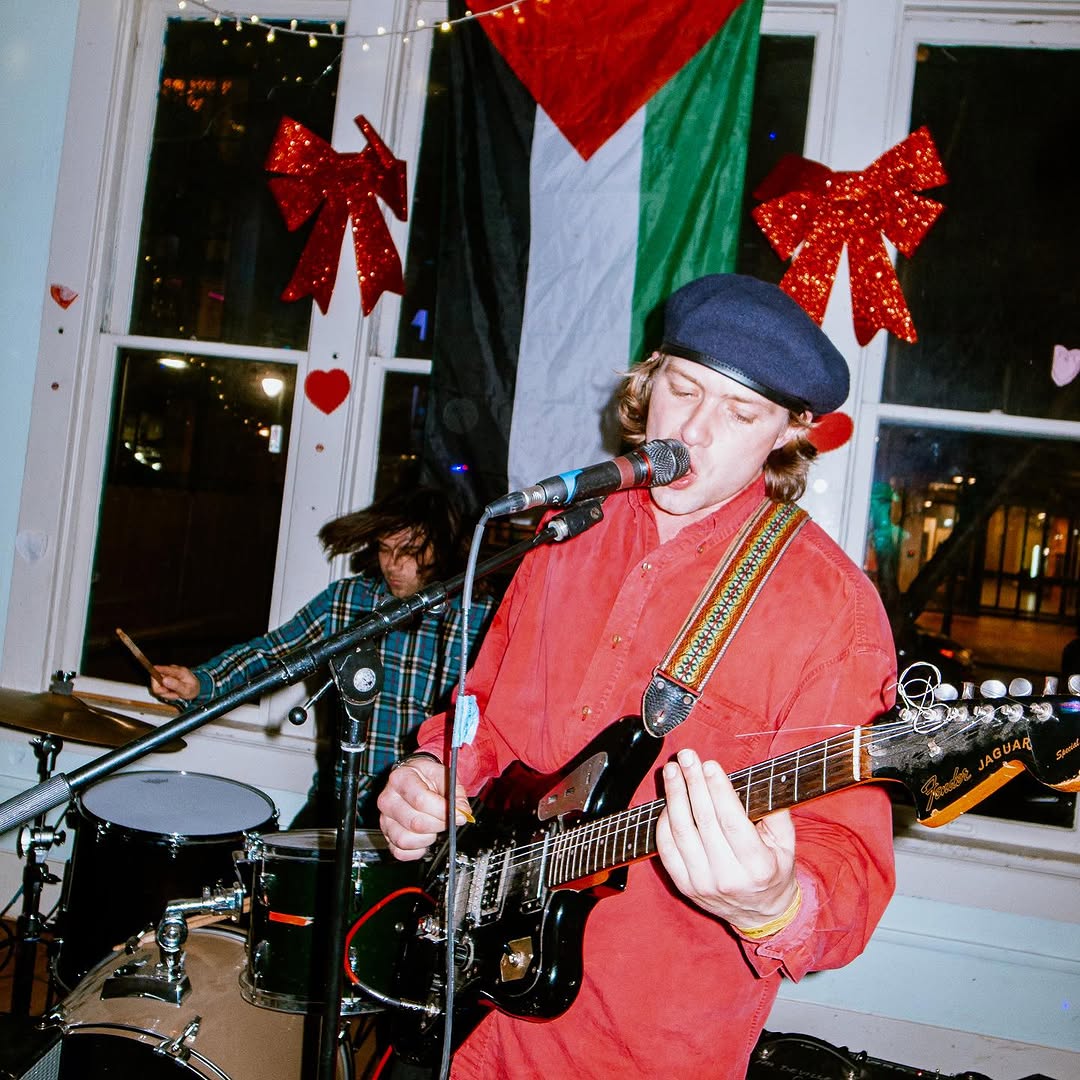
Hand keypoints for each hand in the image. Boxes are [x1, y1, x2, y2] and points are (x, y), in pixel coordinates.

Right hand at [150, 664, 199, 701]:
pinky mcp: (164, 681)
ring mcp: (167, 675)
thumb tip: (164, 680)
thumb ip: (176, 685)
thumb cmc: (192, 688)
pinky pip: (160, 689)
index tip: (154, 675)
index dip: (156, 673)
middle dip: (163, 691)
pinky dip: (166, 694)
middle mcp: (171, 671)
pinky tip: (173, 693)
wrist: (195, 689)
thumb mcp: (187, 689)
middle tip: (174, 695)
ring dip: (166, 694)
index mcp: (178, 671)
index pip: (163, 669)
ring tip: (176, 694)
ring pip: (157, 686)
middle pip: (156, 679)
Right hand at [377, 755, 471, 861]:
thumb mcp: (444, 775)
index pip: (420, 800)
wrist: (413, 778)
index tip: (459, 815)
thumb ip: (456, 793)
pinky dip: (416, 851)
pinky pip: (400, 852)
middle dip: (439, 825)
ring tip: (435, 827)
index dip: (443, 811)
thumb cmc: (426, 777)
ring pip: (406, 840)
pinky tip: (424, 840)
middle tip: (449, 821)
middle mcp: (388, 800)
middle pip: (415, 823)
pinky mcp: (386, 835)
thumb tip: (463, 812)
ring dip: (428, 839)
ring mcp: (385, 819)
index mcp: (401, 779)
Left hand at [656, 748, 797, 930]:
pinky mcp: (684, 886)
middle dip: (693, 783)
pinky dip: (664, 823)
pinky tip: (668, 800)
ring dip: (674, 796)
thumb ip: (776, 814)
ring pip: (682, 832)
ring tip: (672, 770)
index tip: (709, 765)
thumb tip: (761, 781)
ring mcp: (702, 883)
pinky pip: (667, 850)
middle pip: (704, 821)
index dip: (718, 790)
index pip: (732, 821)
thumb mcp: (787, 845)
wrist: (760, 914)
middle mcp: (728, 877)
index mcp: (757, 866)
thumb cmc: (773, 871)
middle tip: (686, 757)